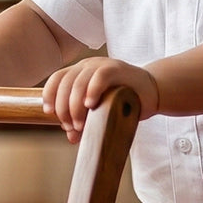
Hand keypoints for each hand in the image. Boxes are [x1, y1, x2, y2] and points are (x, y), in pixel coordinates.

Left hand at [42, 57, 156, 141]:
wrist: (152, 92)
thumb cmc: (124, 100)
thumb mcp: (100, 112)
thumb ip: (85, 121)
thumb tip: (71, 137)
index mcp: (79, 72)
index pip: (56, 79)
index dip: (49, 95)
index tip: (49, 113)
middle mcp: (87, 65)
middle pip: (64, 83)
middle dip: (63, 108)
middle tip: (70, 127)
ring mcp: (102, 65)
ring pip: (78, 82)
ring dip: (74, 106)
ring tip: (79, 124)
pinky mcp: (118, 69)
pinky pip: (100, 76)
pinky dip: (92, 91)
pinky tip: (90, 105)